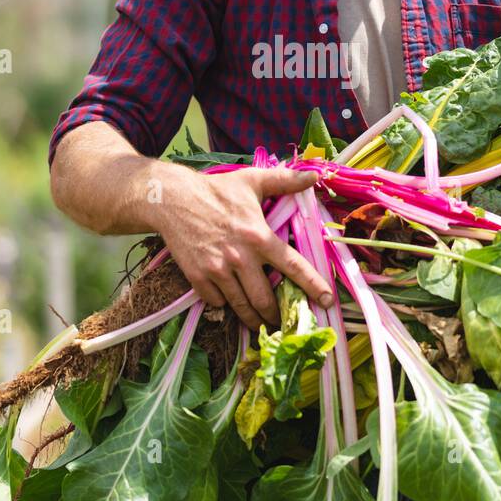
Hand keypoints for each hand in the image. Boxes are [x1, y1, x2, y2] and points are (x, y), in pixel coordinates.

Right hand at [150, 164, 332, 332]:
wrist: (172, 200)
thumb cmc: (217, 190)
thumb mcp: (252, 180)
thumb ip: (285, 180)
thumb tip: (314, 176)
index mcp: (259, 236)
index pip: (293, 266)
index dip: (313, 286)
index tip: (328, 301)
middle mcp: (240, 257)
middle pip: (265, 300)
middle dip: (276, 316)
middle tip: (283, 322)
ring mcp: (217, 270)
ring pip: (241, 306)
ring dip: (253, 320)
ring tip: (260, 324)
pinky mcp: (197, 277)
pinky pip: (217, 302)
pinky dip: (225, 305)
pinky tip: (229, 302)